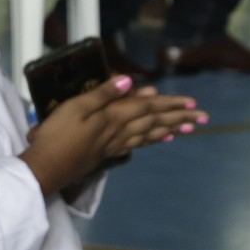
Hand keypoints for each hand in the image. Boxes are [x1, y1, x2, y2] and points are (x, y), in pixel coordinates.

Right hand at [20, 76, 205, 195]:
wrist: (46, 168)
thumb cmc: (56, 136)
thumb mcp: (75, 107)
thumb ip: (102, 94)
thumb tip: (129, 81)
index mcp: (113, 117)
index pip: (147, 107)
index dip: (170, 103)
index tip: (192, 102)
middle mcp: (119, 131)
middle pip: (154, 122)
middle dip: (179, 117)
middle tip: (203, 117)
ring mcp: (114, 144)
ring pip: (150, 134)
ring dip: (171, 129)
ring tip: (189, 128)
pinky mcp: (107, 152)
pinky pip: (138, 144)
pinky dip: (153, 140)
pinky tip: (161, 140)